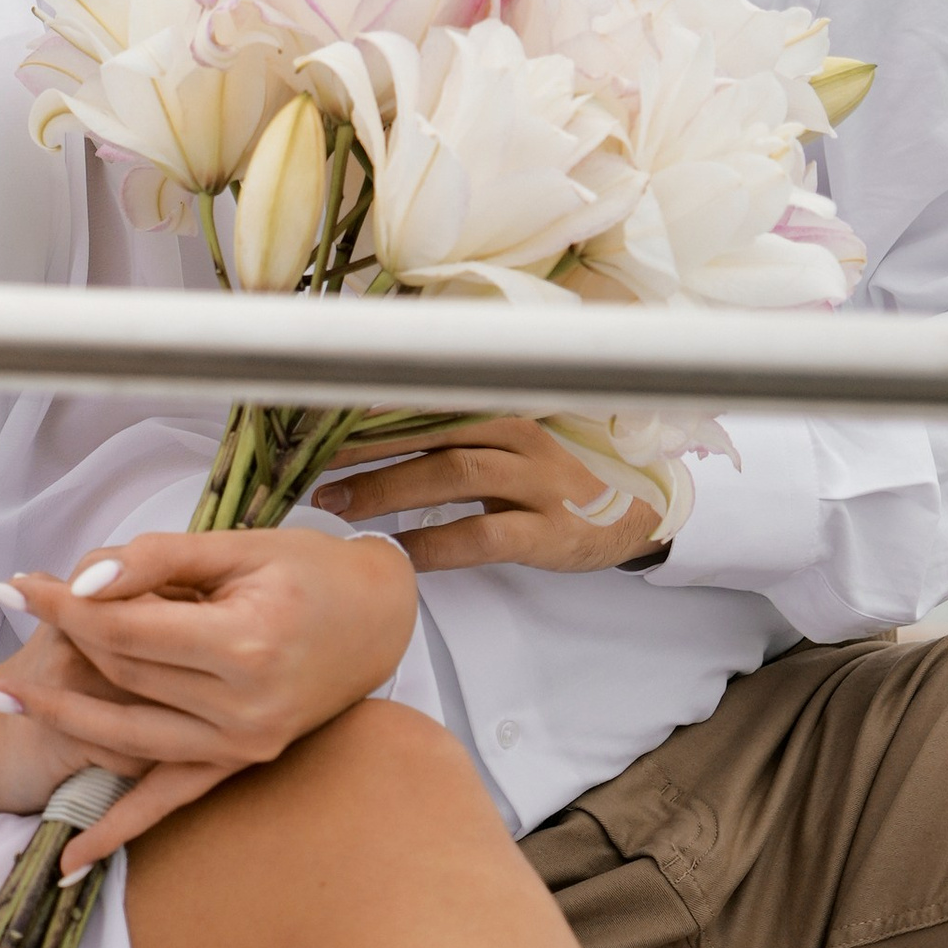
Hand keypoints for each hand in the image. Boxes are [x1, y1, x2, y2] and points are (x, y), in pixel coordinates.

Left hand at [0, 523, 417, 871]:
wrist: (379, 618)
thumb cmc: (310, 570)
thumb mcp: (238, 546)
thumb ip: (156, 559)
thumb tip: (82, 582)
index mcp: (244, 644)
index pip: (125, 628)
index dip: (63, 602)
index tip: (19, 581)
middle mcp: (244, 706)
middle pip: (121, 676)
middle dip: (61, 640)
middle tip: (11, 604)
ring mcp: (245, 745)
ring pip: (129, 738)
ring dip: (61, 721)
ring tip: (0, 701)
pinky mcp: (243, 764)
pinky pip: (171, 803)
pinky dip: (119, 829)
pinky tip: (69, 861)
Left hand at [309, 416, 665, 574]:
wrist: (639, 511)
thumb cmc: (553, 473)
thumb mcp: (508, 436)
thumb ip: (450, 425)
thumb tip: (362, 418)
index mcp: (501, 402)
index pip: (425, 393)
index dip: (367, 402)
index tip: (312, 410)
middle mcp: (518, 431)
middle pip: (428, 427)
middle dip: (362, 443)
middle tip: (308, 460)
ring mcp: (537, 481)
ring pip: (451, 473)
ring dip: (388, 488)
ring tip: (338, 504)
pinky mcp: (549, 531)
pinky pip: (482, 535)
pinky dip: (436, 543)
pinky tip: (399, 554)